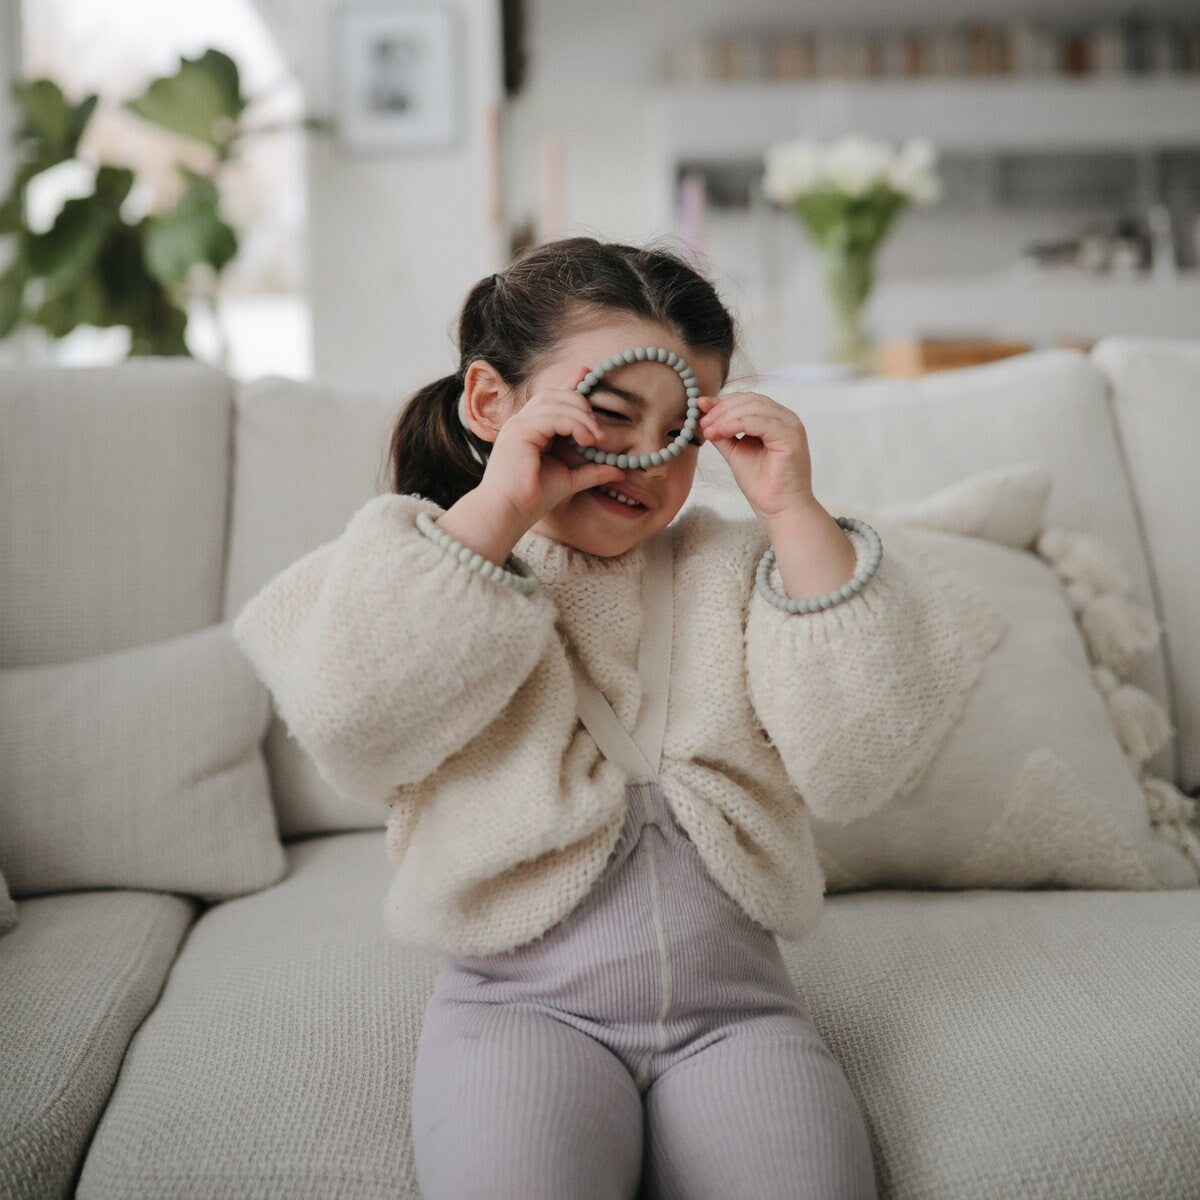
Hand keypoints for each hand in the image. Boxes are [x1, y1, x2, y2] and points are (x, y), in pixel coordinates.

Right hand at [477, 366, 625, 531]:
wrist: (509, 513)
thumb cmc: (532, 498)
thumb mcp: (570, 480)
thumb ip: (591, 470)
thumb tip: (619, 470)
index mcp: (530, 429)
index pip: (552, 398)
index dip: (570, 384)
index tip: (589, 374)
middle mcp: (522, 422)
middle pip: (554, 395)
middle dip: (581, 405)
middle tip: (599, 431)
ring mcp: (518, 424)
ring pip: (554, 401)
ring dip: (580, 417)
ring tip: (596, 438)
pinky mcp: (519, 431)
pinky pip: (551, 416)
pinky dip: (572, 424)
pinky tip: (585, 439)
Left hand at [696, 391, 819, 525]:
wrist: (778, 509)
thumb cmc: (762, 484)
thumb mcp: (736, 451)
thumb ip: (724, 432)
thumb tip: (704, 414)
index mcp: (775, 418)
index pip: (747, 399)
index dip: (722, 402)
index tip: (700, 409)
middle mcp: (785, 418)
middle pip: (750, 399)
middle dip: (722, 409)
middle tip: (703, 423)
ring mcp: (790, 426)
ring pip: (754, 407)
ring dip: (726, 416)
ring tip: (709, 430)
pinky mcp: (790, 437)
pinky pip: (760, 422)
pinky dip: (736, 424)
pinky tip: (720, 432)